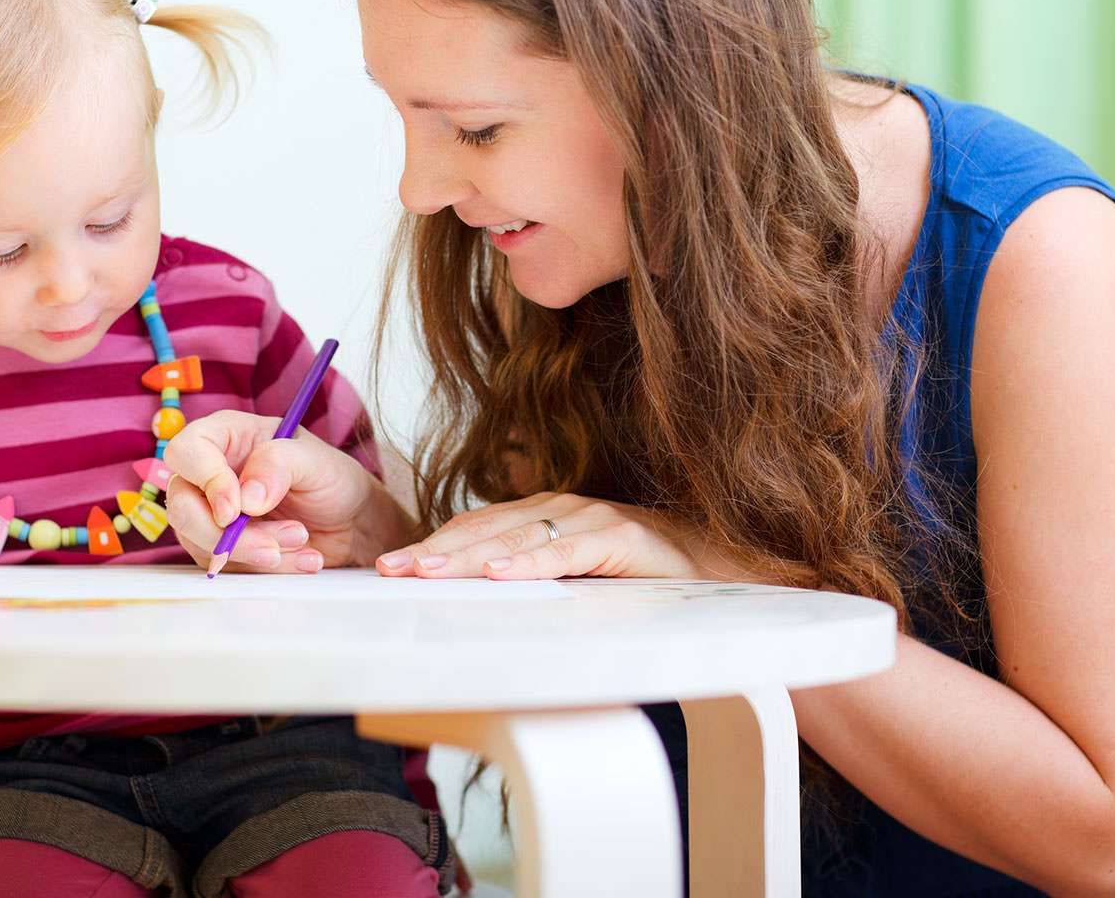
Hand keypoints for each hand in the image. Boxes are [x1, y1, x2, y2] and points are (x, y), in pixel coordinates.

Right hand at [163, 409, 400, 572]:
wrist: (352, 520)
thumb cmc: (331, 478)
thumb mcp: (315, 461)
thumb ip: (279, 465)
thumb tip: (245, 498)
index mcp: (227, 437)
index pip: (187, 452)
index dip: (206, 481)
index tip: (237, 509)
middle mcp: (211, 475)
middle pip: (181, 506)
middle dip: (226, 535)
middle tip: (273, 544)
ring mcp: (213, 514)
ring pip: (201, 543)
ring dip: (253, 552)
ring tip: (301, 540)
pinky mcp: (224, 547)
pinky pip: (228, 566)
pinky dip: (268, 567)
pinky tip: (303, 557)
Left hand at [375, 492, 706, 579]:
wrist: (724, 568)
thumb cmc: (647, 578)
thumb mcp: (579, 581)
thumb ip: (537, 583)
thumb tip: (480, 604)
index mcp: (545, 517)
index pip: (477, 528)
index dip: (434, 545)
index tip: (390, 566)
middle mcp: (562, 509)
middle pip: (486, 530)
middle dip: (434, 550)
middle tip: (390, 569)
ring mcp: (592, 519)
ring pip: (518, 537)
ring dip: (468, 556)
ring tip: (427, 571)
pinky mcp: (622, 537)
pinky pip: (568, 552)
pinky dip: (532, 563)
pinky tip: (501, 575)